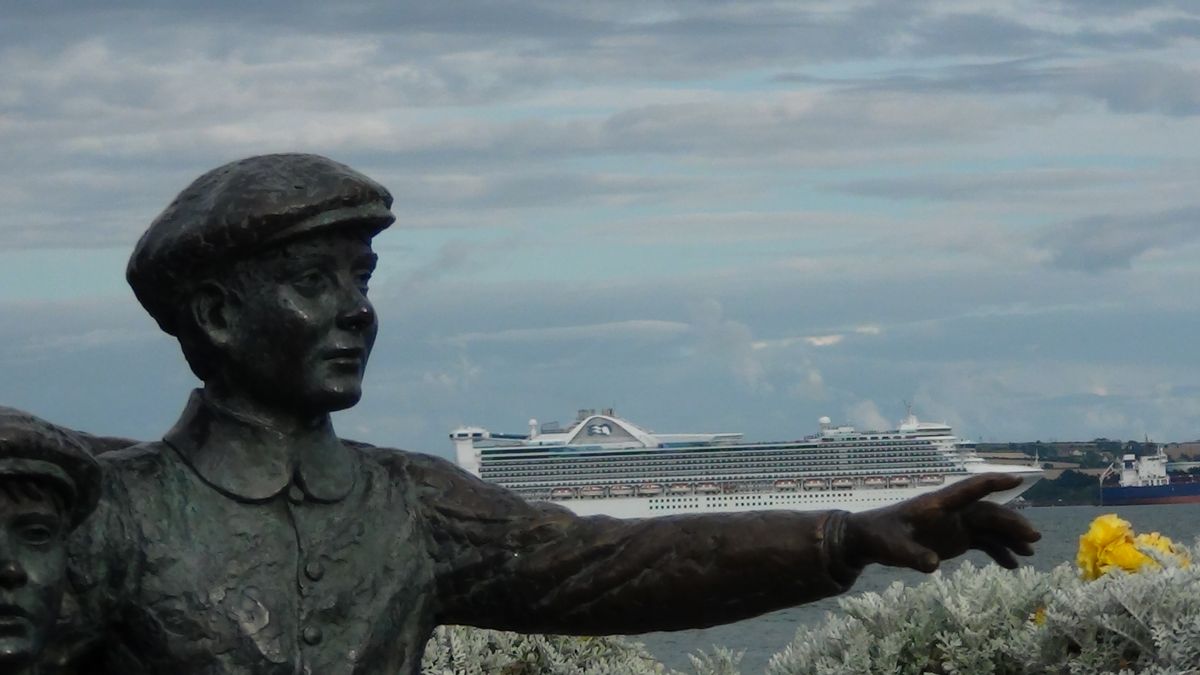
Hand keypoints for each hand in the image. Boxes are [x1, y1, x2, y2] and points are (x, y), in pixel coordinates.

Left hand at [843, 473, 1039, 571]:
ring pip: (990, 526)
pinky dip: (999, 551)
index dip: (993, 483)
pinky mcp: (956, 538)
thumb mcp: (893, 548)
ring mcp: (955, 524)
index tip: (1017, 479)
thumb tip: (932, 566)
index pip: (969, 489)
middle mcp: (951, 511)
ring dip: (1010, 537)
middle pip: (987, 512)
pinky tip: (1013, 566)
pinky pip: (984, 542)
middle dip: (1011, 522)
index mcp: (937, 504)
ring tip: (1031, 553)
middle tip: (1034, 537)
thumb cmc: (880, 537)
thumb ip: (913, 556)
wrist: (872, 540)